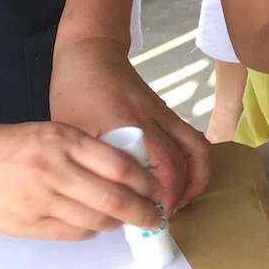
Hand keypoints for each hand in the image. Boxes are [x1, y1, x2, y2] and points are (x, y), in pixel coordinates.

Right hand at [0, 118, 164, 238]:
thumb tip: (126, 170)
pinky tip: (96, 224)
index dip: (147, 182)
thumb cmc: (6, 144)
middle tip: (156, 215)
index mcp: (64, 140)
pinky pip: (72, 233)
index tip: (159, 188)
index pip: (121, 166)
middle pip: (114, 199)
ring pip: (96, 220)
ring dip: (117, 223)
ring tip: (126, 219)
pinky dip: (91, 231)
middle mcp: (56, 170)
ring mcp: (41, 200)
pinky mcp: (28, 224)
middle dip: (143, 211)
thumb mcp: (50, 132)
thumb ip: (85, 149)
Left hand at [50, 35, 211, 213]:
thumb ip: (90, 160)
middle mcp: (152, 118)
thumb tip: (103, 197)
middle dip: (181, 193)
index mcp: (126, 123)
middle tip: (165, 214)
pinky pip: (191, 138)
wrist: (91, 52)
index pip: (160, 164)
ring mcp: (163, 113)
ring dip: (197, 176)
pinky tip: (179, 178)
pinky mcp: (166, 111)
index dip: (163, 195)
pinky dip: (193, 161)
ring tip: (182, 200)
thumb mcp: (71, 129)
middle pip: (185, 159)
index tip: (153, 216)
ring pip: (197, 147)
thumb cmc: (75, 90)